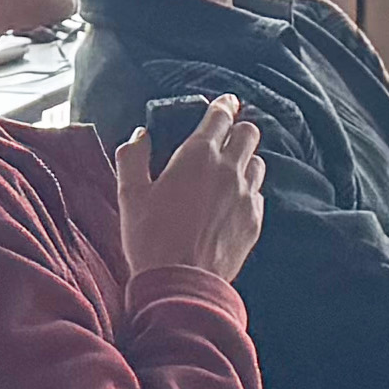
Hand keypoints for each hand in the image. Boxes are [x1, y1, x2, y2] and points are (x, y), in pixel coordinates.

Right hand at [119, 96, 265, 282]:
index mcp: (198, 155)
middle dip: (238, 129)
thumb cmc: (151, 239)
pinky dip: (247, 190)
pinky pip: (258, 194)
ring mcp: (246, 195)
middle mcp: (229, 169)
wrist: (181, 286)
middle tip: (224, 137)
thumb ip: (133, 156)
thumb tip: (140, 135)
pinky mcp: (255, 220)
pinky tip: (230, 202)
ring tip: (227, 171)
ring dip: (245, 160)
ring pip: (258, 162)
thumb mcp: (130, 194)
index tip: (225, 103)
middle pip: (249, 132)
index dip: (224, 105)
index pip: (221, 115)